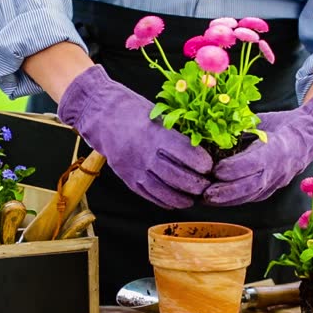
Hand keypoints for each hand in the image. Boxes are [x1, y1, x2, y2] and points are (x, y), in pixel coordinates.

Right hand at [58, 65, 212, 208]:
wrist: (101, 115)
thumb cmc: (134, 111)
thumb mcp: (158, 116)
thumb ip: (176, 135)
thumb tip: (202, 150)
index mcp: (156, 134)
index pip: (186, 154)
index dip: (201, 163)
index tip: (210, 167)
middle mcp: (145, 154)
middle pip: (178, 176)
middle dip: (197, 184)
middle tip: (206, 185)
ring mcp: (136, 169)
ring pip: (165, 191)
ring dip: (183, 198)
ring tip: (194, 197)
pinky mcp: (128, 179)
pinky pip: (150, 196)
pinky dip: (166, 201)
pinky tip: (176, 201)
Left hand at [204, 96, 312, 205]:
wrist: (309, 137)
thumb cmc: (282, 124)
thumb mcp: (262, 121)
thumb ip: (241, 129)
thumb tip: (214, 134)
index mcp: (277, 148)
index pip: (254, 163)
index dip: (234, 169)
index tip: (215, 170)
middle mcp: (278, 169)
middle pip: (252, 185)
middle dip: (227, 192)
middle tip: (205, 194)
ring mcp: (277, 181)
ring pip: (252, 195)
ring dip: (228, 200)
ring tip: (206, 200)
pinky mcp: (272, 189)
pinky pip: (253, 197)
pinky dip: (235, 200)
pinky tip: (218, 201)